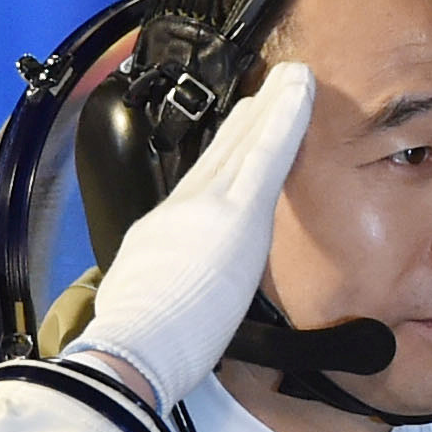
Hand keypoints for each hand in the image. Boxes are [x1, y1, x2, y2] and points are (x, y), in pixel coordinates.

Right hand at [72, 65, 312, 404]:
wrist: (132, 351)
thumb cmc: (138, 348)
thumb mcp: (141, 304)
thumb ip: (165, 288)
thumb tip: (169, 295)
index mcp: (162, 234)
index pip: (199, 185)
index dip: (221, 153)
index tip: (238, 129)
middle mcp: (182, 210)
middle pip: (221, 154)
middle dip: (247, 121)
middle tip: (266, 92)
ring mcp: (209, 207)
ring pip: (246, 144)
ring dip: (271, 108)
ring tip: (292, 80)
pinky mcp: (235, 214)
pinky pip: (267, 155)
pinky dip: (284, 120)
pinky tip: (299, 92)